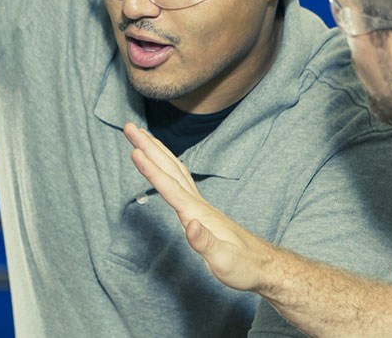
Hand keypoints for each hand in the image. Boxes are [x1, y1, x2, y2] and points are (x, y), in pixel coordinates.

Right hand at [123, 123, 279, 292]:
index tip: (134, 151)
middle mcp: (198, 204)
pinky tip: (163, 162)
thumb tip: (189, 224)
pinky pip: (180, 179)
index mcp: (198, 214)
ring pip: (175, 170)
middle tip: (129, 127)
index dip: (151, 170)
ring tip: (140, 135)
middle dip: (148, 147)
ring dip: (156, 150)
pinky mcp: (200, 210)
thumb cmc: (243, 265)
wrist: (262, 265)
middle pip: (170, 169)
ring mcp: (200, 205)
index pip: (171, 188)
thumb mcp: (224, 261)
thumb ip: (205, 242)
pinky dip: (168, 165)